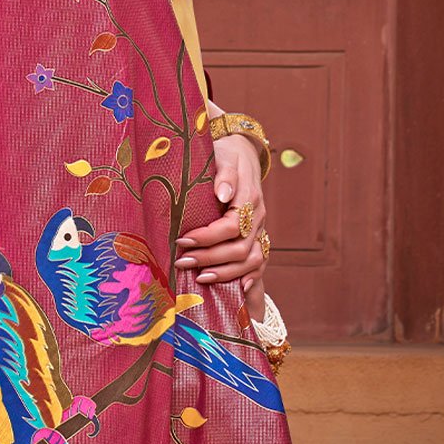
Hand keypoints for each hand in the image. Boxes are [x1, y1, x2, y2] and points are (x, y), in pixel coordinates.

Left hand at [174, 130, 267, 316]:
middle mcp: (259, 216)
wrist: (242, 151)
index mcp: (249, 198)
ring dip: (226, 273)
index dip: (207, 238)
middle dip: (210, 259)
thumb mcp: (223, 155)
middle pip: (241, 248)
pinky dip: (251, 280)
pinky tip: (238, 292)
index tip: (182, 240)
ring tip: (201, 278)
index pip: (232, 226)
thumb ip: (224, 173)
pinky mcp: (259, 236)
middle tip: (182, 262)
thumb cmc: (226, 153)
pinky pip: (260, 263)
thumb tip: (223, 193)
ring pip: (252, 260)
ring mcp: (261, 228)